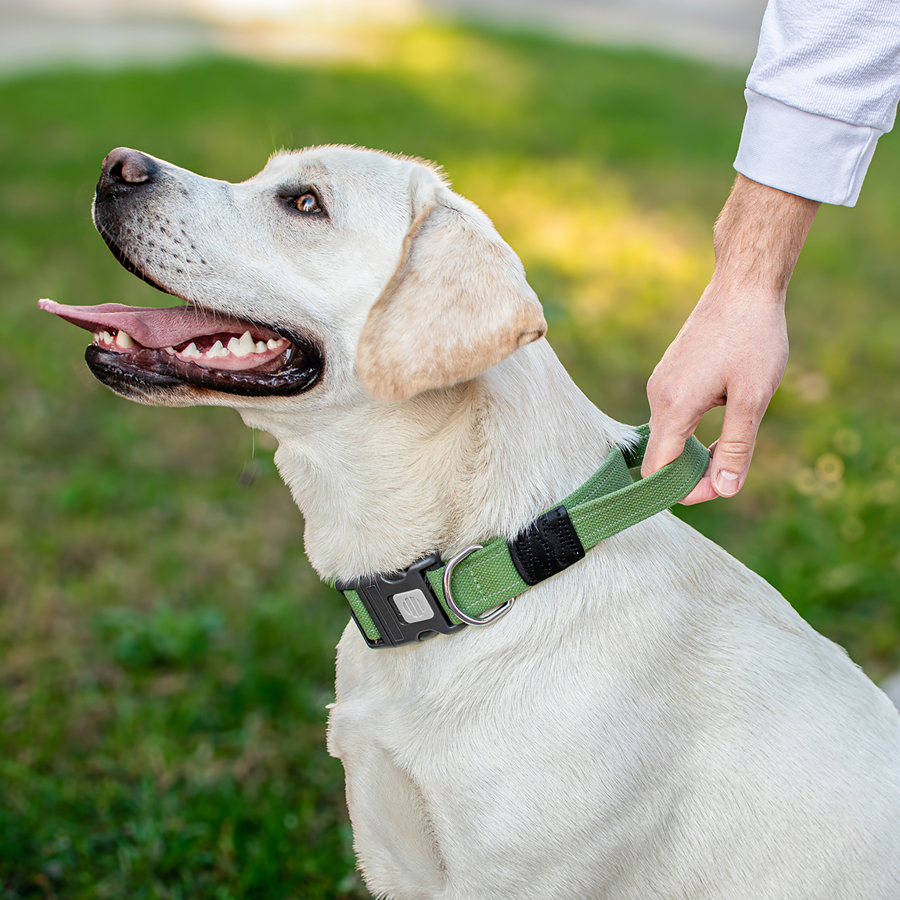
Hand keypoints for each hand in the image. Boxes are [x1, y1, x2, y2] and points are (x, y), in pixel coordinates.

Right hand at [643, 280, 787, 503]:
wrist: (743, 284)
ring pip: (669, 436)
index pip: (659, 470)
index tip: (722, 486)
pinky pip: (673, 415)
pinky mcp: (669, 374)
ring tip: (734, 438)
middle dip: (693, 473)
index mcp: (674, 406)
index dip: (686, 490)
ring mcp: (661, 383)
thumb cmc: (753, 338)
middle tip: (733, 469)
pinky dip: (693, 429)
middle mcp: (658, 397)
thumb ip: (737, 447)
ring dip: (696, 449)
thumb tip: (726, 490)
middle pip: (661, 456)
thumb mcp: (754, 398)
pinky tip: (727, 411)